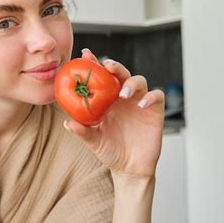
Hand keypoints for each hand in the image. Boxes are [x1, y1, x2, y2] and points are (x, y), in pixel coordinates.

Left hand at [63, 49, 163, 176]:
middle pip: (120, 73)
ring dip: (131, 82)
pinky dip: (150, 96)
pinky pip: (156, 96)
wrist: (129, 168)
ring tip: (123, 92)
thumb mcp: (93, 141)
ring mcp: (138, 102)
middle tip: (107, 66)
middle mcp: (122, 97)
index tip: (85, 54)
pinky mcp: (154, 111)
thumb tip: (67, 123)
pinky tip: (141, 102)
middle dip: (114, 66)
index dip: (93, 63)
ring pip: (139, 80)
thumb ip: (82, 131)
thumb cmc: (109, 151)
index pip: (100, 76)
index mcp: (106, 99)